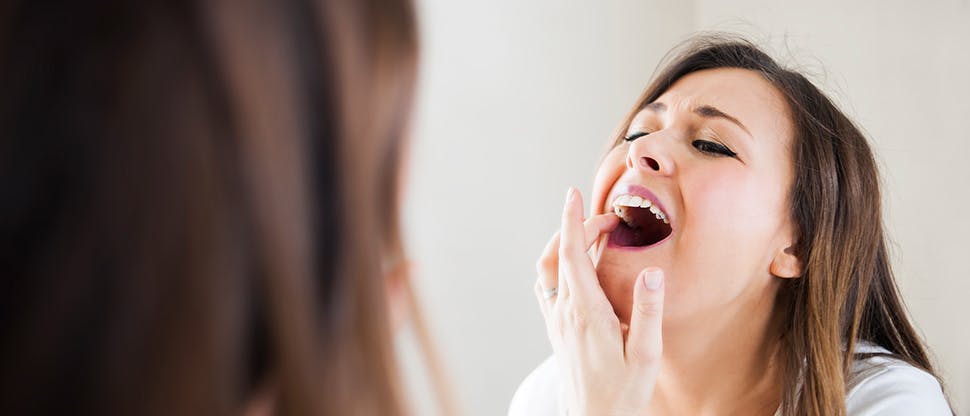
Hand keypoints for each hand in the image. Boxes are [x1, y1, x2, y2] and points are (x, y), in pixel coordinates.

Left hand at [534, 187, 665, 415]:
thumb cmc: (623, 393)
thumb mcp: (646, 355)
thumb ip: (648, 312)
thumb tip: (653, 272)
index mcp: (586, 314)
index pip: (571, 255)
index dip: (572, 222)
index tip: (573, 195)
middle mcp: (564, 313)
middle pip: (559, 255)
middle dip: (578, 228)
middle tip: (610, 220)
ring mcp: (556, 321)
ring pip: (548, 269)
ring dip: (564, 244)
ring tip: (591, 235)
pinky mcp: (555, 329)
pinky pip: (547, 286)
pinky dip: (558, 264)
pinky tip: (577, 266)